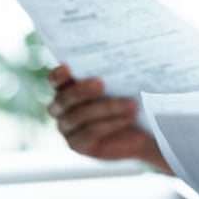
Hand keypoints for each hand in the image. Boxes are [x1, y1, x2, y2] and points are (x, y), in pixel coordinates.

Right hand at [47, 65, 168, 170]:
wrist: (144, 128)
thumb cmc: (130, 96)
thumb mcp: (123, 81)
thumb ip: (113, 71)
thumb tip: (121, 53)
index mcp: (67, 87)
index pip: (55, 80)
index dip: (58, 75)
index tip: (67, 67)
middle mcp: (61, 108)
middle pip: (64, 99)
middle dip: (82, 91)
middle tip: (101, 83)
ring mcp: (67, 129)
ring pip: (79, 117)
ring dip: (106, 108)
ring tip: (131, 103)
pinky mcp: (78, 145)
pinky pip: (90, 133)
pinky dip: (110, 124)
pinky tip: (127, 117)